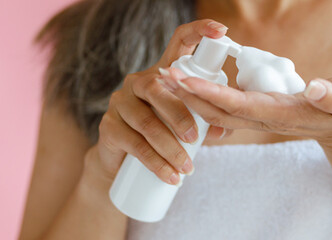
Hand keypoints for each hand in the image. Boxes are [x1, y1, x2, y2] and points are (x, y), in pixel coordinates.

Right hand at [87, 20, 230, 185]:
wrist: (123, 163)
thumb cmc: (161, 137)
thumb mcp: (185, 125)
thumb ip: (205, 122)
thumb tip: (222, 128)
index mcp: (163, 74)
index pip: (179, 41)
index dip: (199, 31)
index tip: (221, 30)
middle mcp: (138, 81)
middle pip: (159, 88)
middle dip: (180, 116)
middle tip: (196, 140)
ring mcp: (120, 102)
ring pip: (148, 122)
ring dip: (170, 149)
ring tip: (187, 168)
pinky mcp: (109, 126)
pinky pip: (135, 144)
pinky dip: (156, 163)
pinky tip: (170, 176)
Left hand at [159, 68, 331, 151]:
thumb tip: (314, 87)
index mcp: (280, 113)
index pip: (240, 105)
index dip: (211, 94)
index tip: (187, 81)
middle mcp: (263, 118)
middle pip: (219, 111)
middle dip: (189, 95)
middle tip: (163, 77)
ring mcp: (257, 118)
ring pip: (217, 111)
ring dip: (190, 97)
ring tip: (165, 79)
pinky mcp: (255, 113)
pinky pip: (224, 110)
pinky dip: (202, 99)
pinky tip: (184, 87)